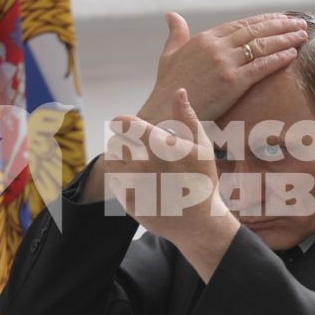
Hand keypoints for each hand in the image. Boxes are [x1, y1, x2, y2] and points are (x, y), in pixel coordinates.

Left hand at [105, 89, 239, 278]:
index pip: (123, 123)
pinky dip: (122, 180)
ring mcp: (134, 185)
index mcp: (159, 145)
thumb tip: (179, 91)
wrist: (200, 223)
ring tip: (136, 164)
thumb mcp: (201, 147)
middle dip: (122, 143)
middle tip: (134, 148)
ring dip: (119, 160)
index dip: (121, 121)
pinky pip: (115, 182)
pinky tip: (139, 184)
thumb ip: (187, 117)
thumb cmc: (202, 181)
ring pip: (112, 162)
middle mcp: (143, 163)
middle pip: (115, 143)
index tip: (123, 123)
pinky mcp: (128, 202)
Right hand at [136, 12, 306, 124]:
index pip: (241, 24)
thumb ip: (175, 34)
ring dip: (286, 38)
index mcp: (205, 38)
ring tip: (303, 35)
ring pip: (262, 45)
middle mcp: (216, 47)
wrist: (165, 112)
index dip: (264, 20)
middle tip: (300, 22)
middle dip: (281, 25)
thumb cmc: (167, 87)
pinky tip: (293, 54)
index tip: (281, 18)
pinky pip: (262, 66)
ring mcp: (225, 63)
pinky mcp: (233, 81)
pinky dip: (279, 58)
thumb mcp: (169, 54)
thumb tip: (171, 14)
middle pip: (256, 31)